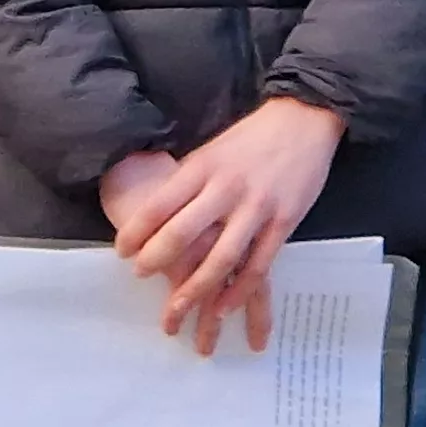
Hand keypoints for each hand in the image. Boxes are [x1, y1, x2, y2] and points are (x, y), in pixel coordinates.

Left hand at [107, 98, 346, 355]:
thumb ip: (189, 181)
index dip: (136, 232)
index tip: (122, 251)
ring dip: (195, 288)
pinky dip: (238, 291)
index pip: (159, 205)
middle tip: (140, 275)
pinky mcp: (283, 222)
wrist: (304, 120)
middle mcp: (226, 189)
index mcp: (202, 168)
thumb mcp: (212, 150)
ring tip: (177, 306)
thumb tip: (159, 211)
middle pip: (182, 234)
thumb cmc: (252, 137)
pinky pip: (258, 266)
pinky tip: (223, 306)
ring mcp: (256, 208)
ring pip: (220, 258)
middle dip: (156, 259)